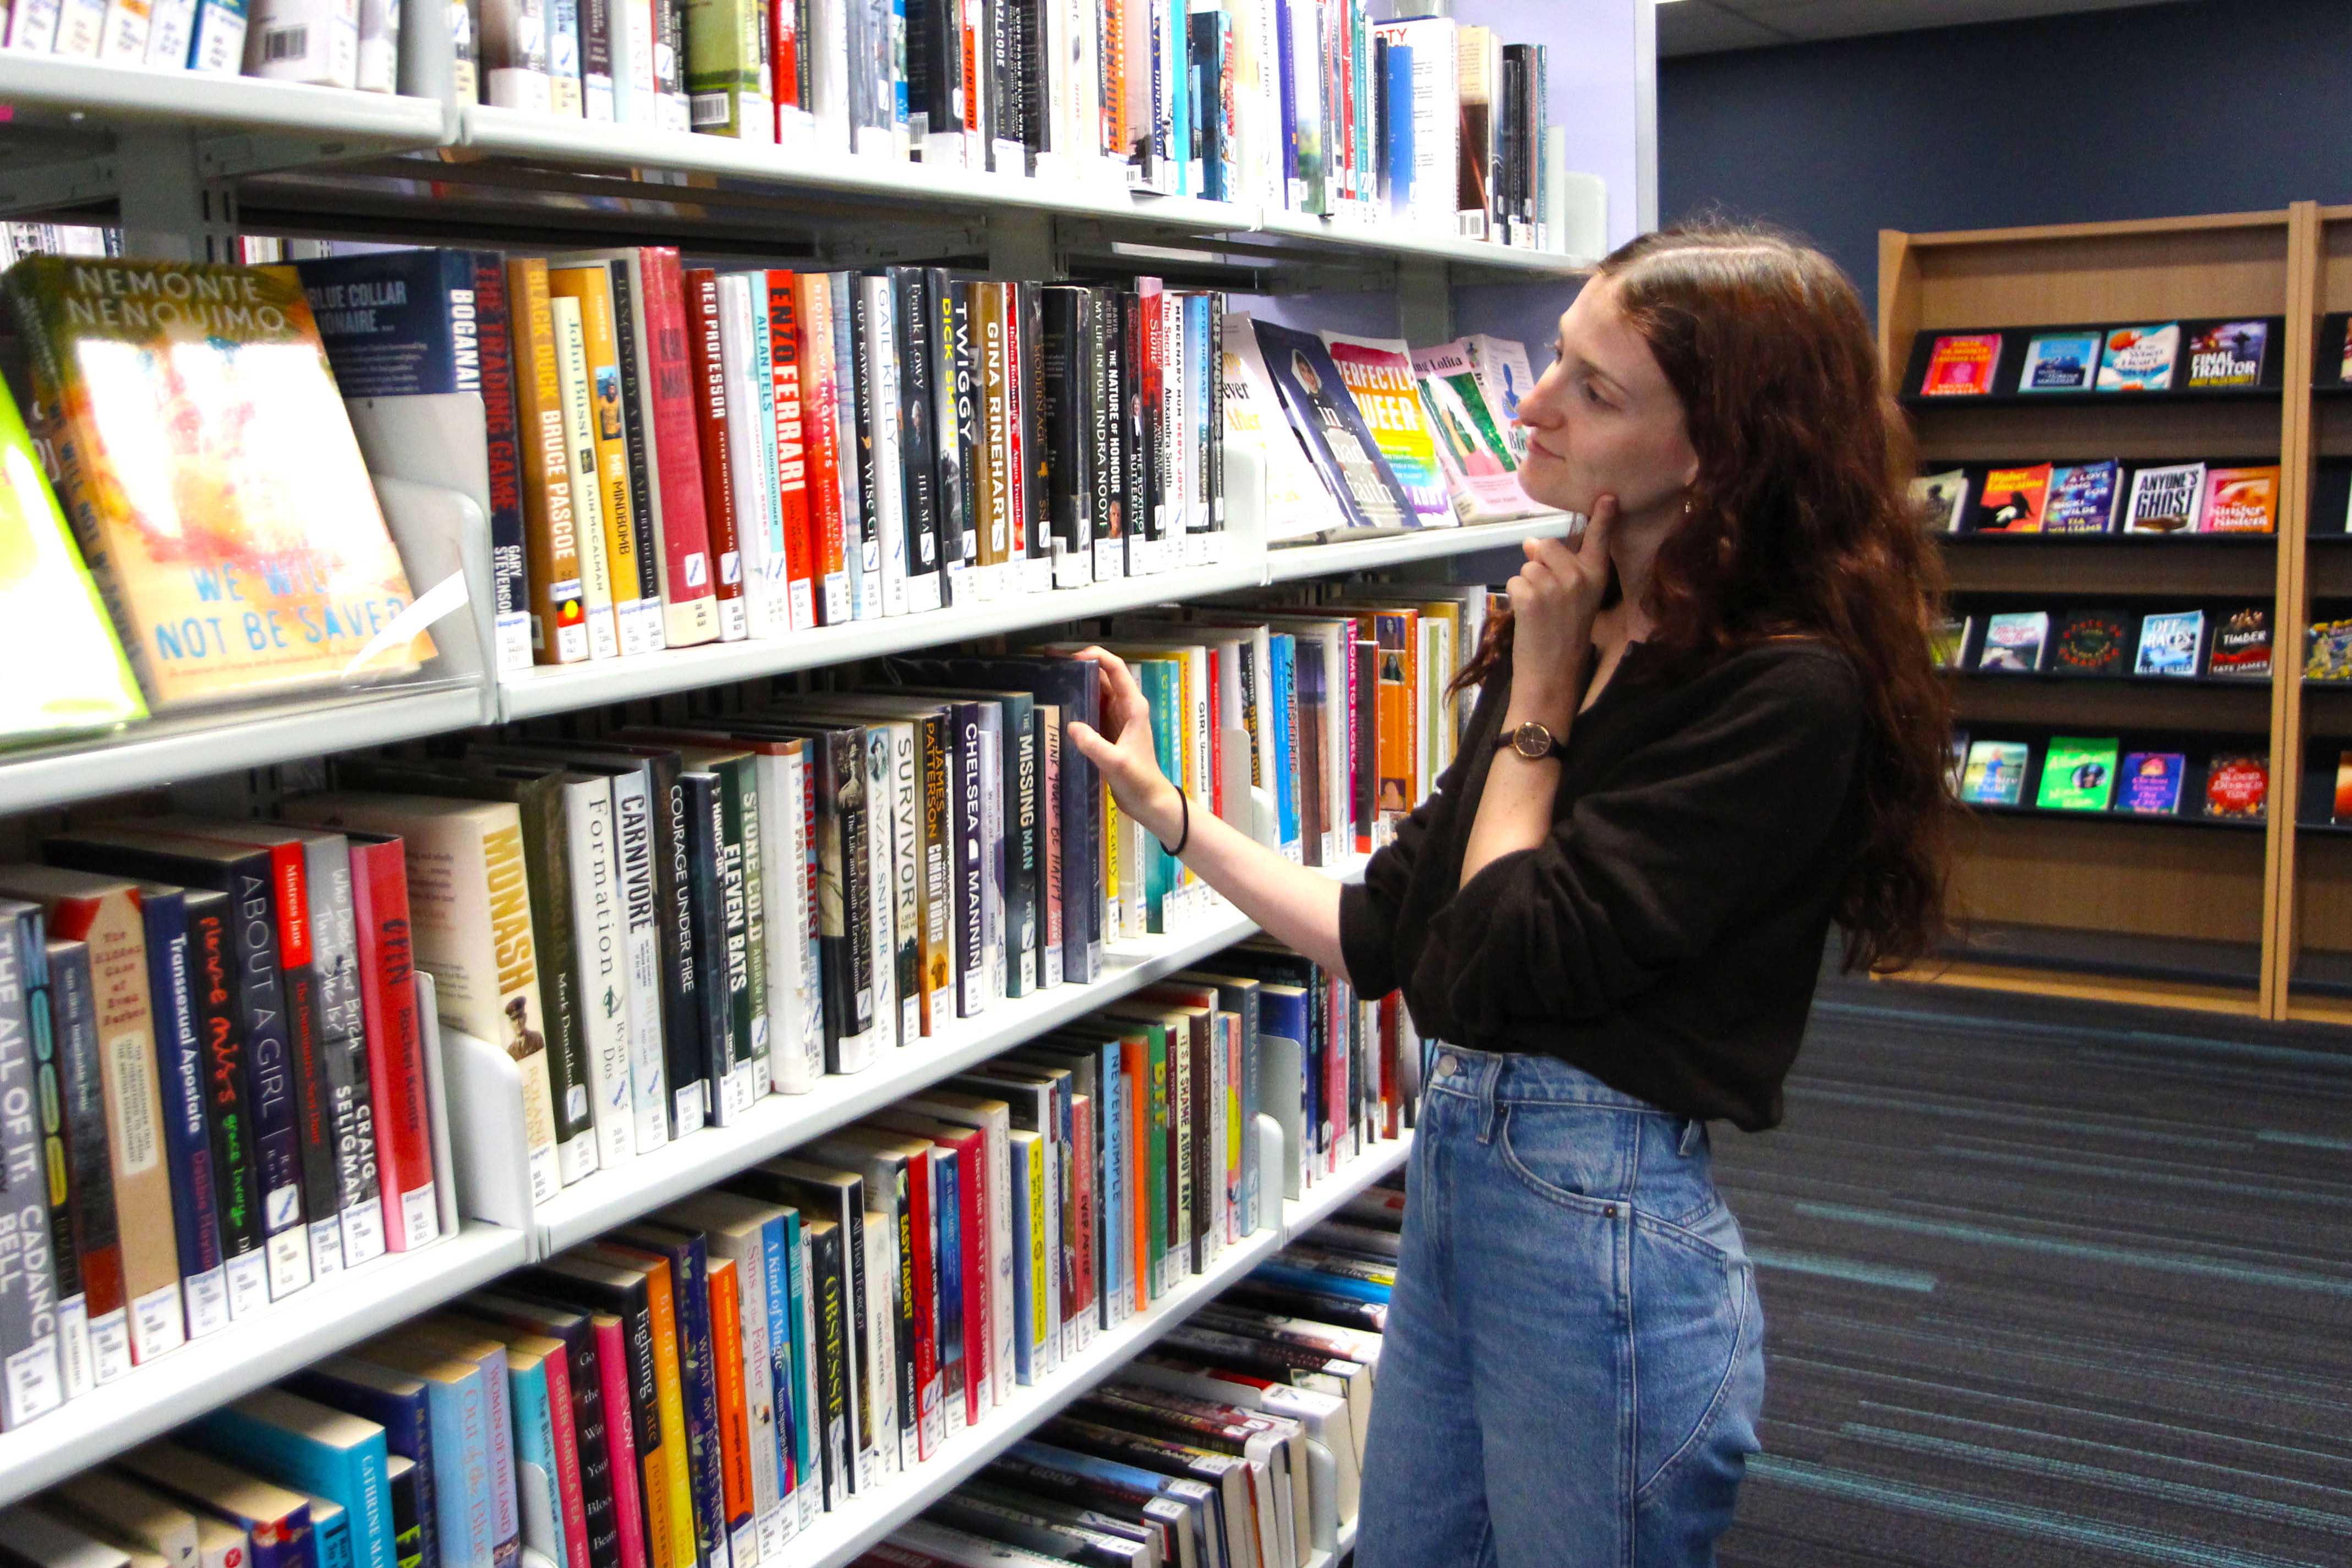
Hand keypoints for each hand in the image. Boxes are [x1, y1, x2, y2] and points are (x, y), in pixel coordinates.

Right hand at [1065, 647, 1183, 842]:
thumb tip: (1071, 725)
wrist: (1149, 801)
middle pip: (1102, 676)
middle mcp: (1125, 707)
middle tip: (1049, 662)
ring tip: (1048, 677)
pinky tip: (1057, 704)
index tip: (1069, 657)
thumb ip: (1094, 744)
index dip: (1095, 656)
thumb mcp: (1116, 763)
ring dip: (1075, 683)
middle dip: (1078, 666)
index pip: (1115, 669)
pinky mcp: (1107, 731)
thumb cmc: (1139, 780)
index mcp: (1132, 706)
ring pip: (1095, 691)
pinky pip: (1090, 709)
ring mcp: (1116, 718)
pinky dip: (1076, 703)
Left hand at [1505, 495, 1617, 728]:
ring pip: (1528, 564)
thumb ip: (1562, 570)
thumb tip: (1532, 542)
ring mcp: (1554, 585)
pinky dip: (1514, 597)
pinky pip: (1514, 581)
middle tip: (1547, 595)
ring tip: (1539, 611)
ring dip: (1527, 583)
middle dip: (1539, 563)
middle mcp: (1578, 577)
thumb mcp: (1576, 601)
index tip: (1607, 496)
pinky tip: (1528, 618)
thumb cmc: (1564, 639)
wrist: (1553, 674)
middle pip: (1547, 545)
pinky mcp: (1531, 596)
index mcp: (1596, 577)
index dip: (1602, 516)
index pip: (1599, 540)